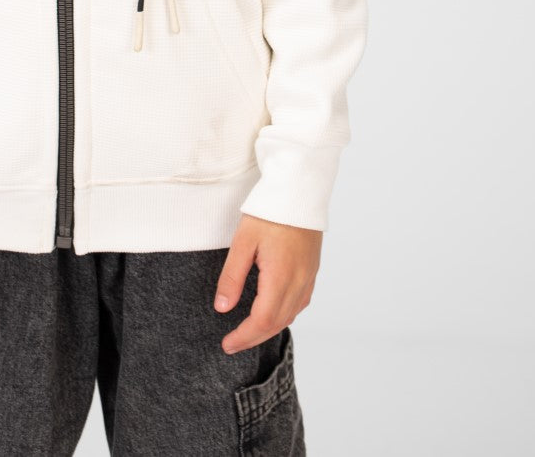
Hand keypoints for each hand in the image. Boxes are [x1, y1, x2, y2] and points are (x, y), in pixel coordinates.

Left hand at [213, 215, 321, 353]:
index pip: (262, 321)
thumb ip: (232, 277)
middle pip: (277, 324)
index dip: (244, 337)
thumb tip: (222, 308)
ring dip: (269, 329)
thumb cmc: (269, 211)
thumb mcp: (243, 242)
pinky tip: (273, 312)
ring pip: (290, 315)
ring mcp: (308, 277)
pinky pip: (300, 303)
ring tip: (248, 332)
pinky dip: (284, 315)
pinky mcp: (312, 270)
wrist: (299, 190)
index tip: (226, 345)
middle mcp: (299, 282)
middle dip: (254, 338)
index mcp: (281, 277)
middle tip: (233, 344)